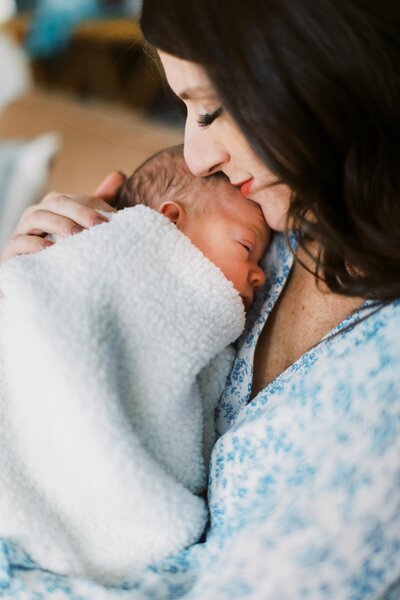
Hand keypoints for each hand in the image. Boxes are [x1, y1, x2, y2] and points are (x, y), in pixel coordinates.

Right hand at [1, 172, 125, 263]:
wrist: (40, 283)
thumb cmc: (65, 251)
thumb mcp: (84, 227)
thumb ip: (99, 203)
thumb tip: (119, 175)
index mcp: (53, 207)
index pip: (72, 198)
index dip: (92, 205)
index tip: (114, 219)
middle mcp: (36, 214)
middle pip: (56, 203)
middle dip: (79, 211)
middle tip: (99, 225)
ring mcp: (22, 231)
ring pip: (36, 217)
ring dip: (59, 224)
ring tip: (77, 235)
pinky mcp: (12, 252)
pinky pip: (19, 242)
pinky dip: (34, 243)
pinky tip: (50, 248)